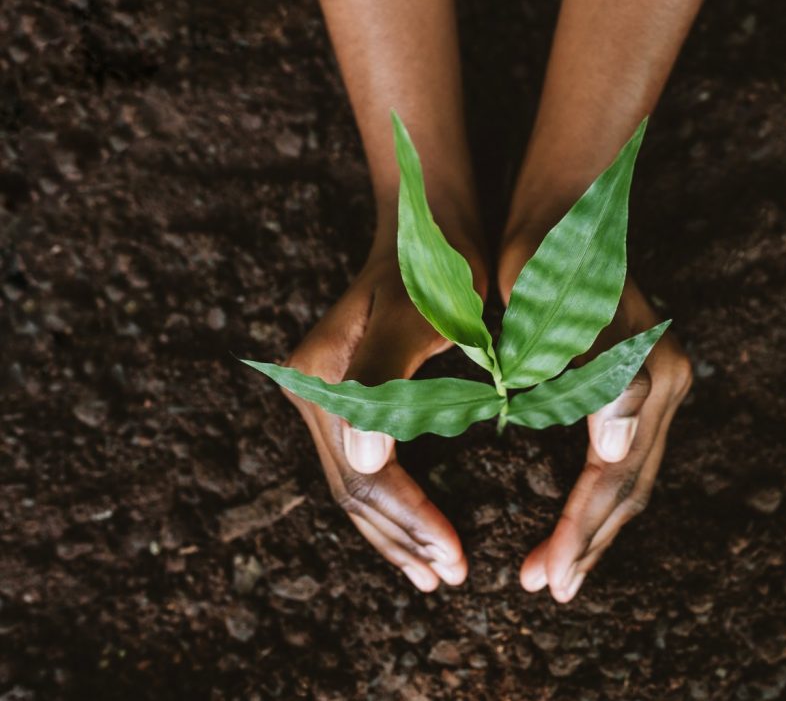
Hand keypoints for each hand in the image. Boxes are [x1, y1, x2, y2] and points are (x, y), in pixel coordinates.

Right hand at [282, 253, 479, 590]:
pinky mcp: (345, 401)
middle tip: (450, 577)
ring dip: (395, 534)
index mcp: (322, 379)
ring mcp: (324, 398)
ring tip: (434, 573)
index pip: (366, 474)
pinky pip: (364, 468)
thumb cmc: (435, 266)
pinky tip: (415, 533)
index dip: (411, 521)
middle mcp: (312, 393)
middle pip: (354, 490)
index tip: (456, 558)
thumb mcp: (418, 315)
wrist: (428, 225)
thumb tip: (367, 459)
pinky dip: (391, 507)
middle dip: (403, 539)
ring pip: (356, 487)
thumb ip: (385, 380)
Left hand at [500, 236, 692, 601]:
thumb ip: (595, 378)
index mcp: (648, 377)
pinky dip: (599, 495)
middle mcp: (665, 385)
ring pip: (631, 478)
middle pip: (629, 487)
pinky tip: (575, 516)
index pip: (612, 476)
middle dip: (588, 542)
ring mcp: (658, 383)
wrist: (562, 206)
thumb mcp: (558, 312)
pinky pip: (625, 456)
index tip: (543, 577)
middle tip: (547, 588)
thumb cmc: (546, 256)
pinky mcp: (640, 380)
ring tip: (558, 569)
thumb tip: (615, 453)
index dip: (578, 530)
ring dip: (596, 528)